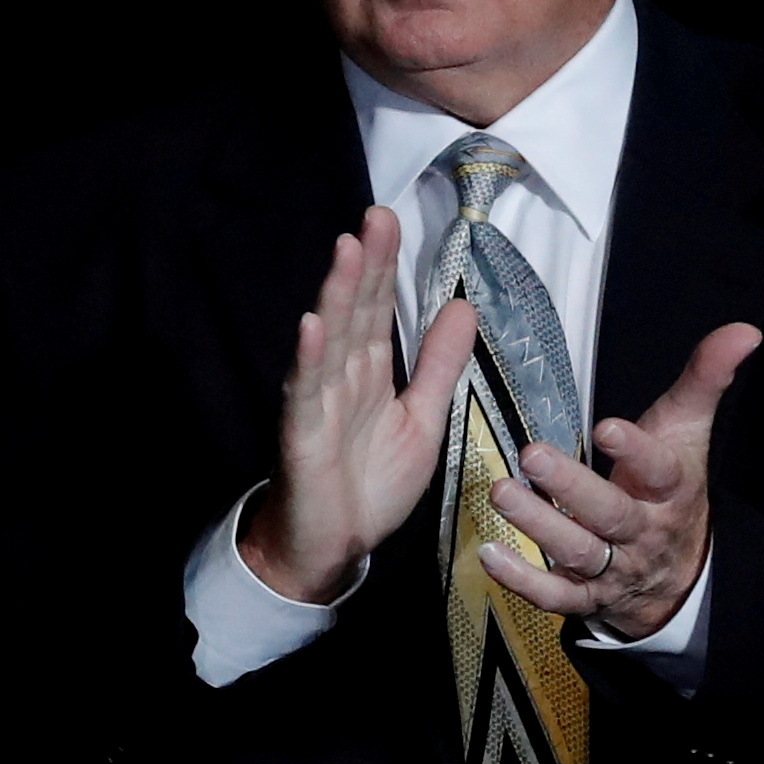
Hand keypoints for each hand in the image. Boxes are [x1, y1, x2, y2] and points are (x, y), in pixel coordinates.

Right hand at [237, 205, 475, 604]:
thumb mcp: (422, 419)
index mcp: (369, 372)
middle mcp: (340, 378)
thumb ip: (438, 365)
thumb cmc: (370, 483)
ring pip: (330, 341)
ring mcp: (318, 403)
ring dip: (336, 295)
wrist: (332, 547)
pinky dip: (309, 360)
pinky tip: (311, 326)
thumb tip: (462, 306)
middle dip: (364, 264)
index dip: (384, 266)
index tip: (391, 220)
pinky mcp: (301, 435)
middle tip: (376, 216)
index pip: (377, 309)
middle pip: (355, 312)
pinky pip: (306, 393)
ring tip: (346, 250)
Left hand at [481, 321, 763, 637]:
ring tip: (502, 493)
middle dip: (572, 487)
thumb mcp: (689, 432)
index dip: (636, 450)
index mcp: (671, 490)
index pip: (660, 471)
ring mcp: (615, 567)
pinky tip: (490, 554)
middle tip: (532, 455)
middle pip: (612, 513)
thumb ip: (706, 378)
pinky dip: (523, 579)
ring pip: (579, 551)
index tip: (606, 427)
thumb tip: (744, 331)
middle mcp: (643, 532)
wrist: (679, 574)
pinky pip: (556, 595)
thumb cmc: (672, 489)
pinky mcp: (587, 596)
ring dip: (538, 525)